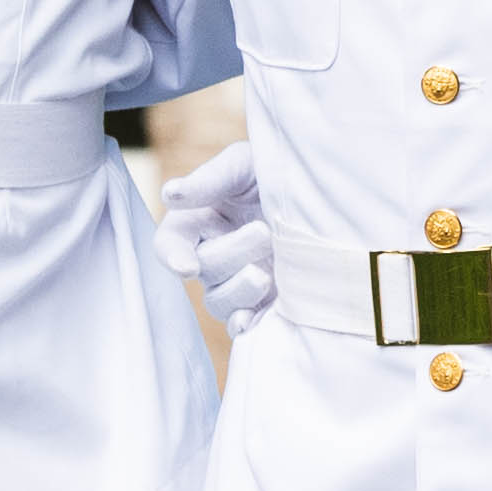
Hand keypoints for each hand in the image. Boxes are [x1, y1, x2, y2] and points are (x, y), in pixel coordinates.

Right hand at [153, 139, 275, 330]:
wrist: (322, 196)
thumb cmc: (274, 172)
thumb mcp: (245, 164)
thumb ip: (210, 179)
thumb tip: (170, 195)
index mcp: (198, 220)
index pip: (169, 243)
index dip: (173, 256)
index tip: (187, 266)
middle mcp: (211, 254)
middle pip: (202, 270)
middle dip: (230, 255)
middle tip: (262, 233)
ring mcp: (236, 281)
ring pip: (219, 302)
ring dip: (239, 291)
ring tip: (265, 275)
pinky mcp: (261, 302)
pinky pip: (242, 324)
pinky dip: (245, 325)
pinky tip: (254, 321)